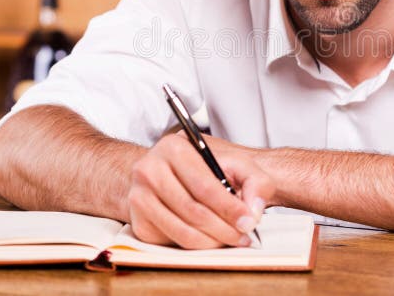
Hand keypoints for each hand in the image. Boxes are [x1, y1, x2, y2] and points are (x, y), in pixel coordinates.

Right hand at [127, 133, 274, 249]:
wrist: (174, 172)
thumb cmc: (210, 168)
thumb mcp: (238, 164)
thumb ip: (256, 182)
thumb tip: (253, 211)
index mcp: (173, 147)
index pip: (203, 185)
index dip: (228, 207)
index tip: (248, 221)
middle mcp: (149, 169)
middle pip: (192, 210)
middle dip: (223, 229)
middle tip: (243, 236)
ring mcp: (139, 196)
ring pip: (181, 231)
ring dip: (212, 242)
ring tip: (232, 240)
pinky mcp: (138, 221)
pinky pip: (170, 241)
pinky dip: (195, 246)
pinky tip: (212, 239)